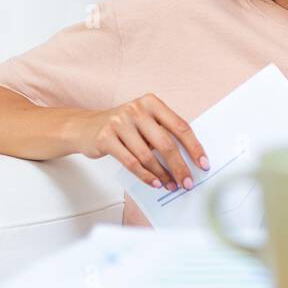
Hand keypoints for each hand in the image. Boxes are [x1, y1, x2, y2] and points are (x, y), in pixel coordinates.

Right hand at [71, 93, 208, 191]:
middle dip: (179, 166)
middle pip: (166, 143)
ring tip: (170, 185)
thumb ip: (163, 133)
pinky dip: (145, 175)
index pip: (180, 126)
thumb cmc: (122, 127)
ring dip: (162, 175)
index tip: (203, 164)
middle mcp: (136, 109)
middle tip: (188, 182)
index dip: (194, 147)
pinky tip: (154, 183)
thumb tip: (189, 159)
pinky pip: (131, 162)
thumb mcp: (144, 122)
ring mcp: (119, 122)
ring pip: (148, 156)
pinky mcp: (106, 138)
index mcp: (151, 102)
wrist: (84, 127)